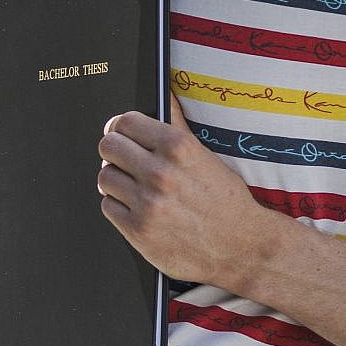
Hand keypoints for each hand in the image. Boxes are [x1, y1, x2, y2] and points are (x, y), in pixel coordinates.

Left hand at [97, 106, 279, 288]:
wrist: (240, 247)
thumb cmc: (226, 201)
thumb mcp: (207, 156)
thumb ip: (178, 127)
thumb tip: (165, 97)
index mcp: (178, 148)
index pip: (125, 122)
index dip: (120, 127)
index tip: (120, 133)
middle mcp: (160, 174)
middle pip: (109, 147)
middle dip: (114, 151)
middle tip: (122, 158)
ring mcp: (147, 204)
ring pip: (105, 177)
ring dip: (115, 180)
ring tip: (131, 185)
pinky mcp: (139, 231)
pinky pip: (108, 207)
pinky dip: (118, 206)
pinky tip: (135, 207)